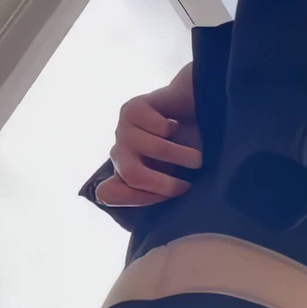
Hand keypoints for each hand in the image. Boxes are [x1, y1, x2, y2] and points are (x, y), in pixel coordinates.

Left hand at [95, 65, 202, 207]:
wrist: (197, 112)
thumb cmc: (189, 151)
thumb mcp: (179, 179)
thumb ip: (160, 191)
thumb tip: (139, 194)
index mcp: (124, 174)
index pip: (108, 193)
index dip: (137, 198)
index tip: (167, 198)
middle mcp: (119, 154)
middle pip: (131, 174)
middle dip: (163, 183)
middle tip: (187, 186)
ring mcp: (124, 130)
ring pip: (152, 148)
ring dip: (182, 156)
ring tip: (198, 159)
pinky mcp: (132, 109)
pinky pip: (158, 127)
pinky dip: (173, 128)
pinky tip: (176, 124)